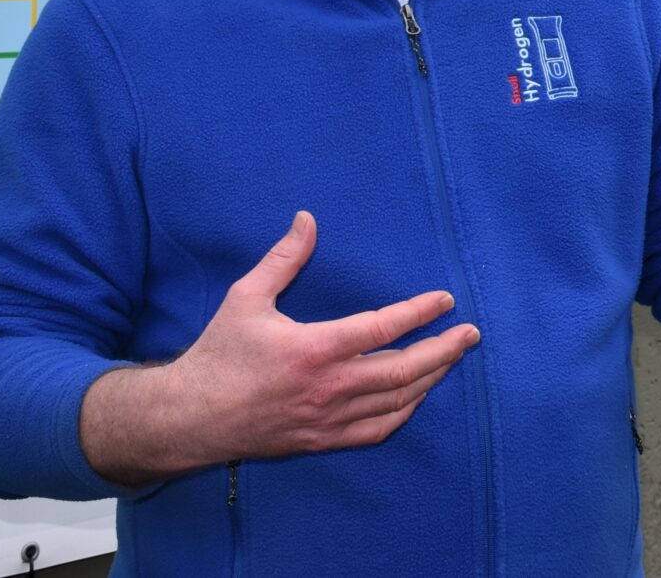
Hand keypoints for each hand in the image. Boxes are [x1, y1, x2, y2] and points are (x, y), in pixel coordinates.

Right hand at [137, 211, 477, 471]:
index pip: (383, 329)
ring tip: (452, 357)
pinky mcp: (323, 441)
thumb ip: (283, 258)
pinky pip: (377, 430)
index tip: (446, 300)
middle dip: (443, 350)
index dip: (419, 313)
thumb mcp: (246, 298)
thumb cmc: (219, 355)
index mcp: (313, 349)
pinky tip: (417, 395)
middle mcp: (329, 388)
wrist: (190, 419)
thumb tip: (307, 219)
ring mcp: (328, 419)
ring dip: (431, 378)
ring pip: (397, 402)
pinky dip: (404, 412)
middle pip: (404, 370)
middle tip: (471, 333)